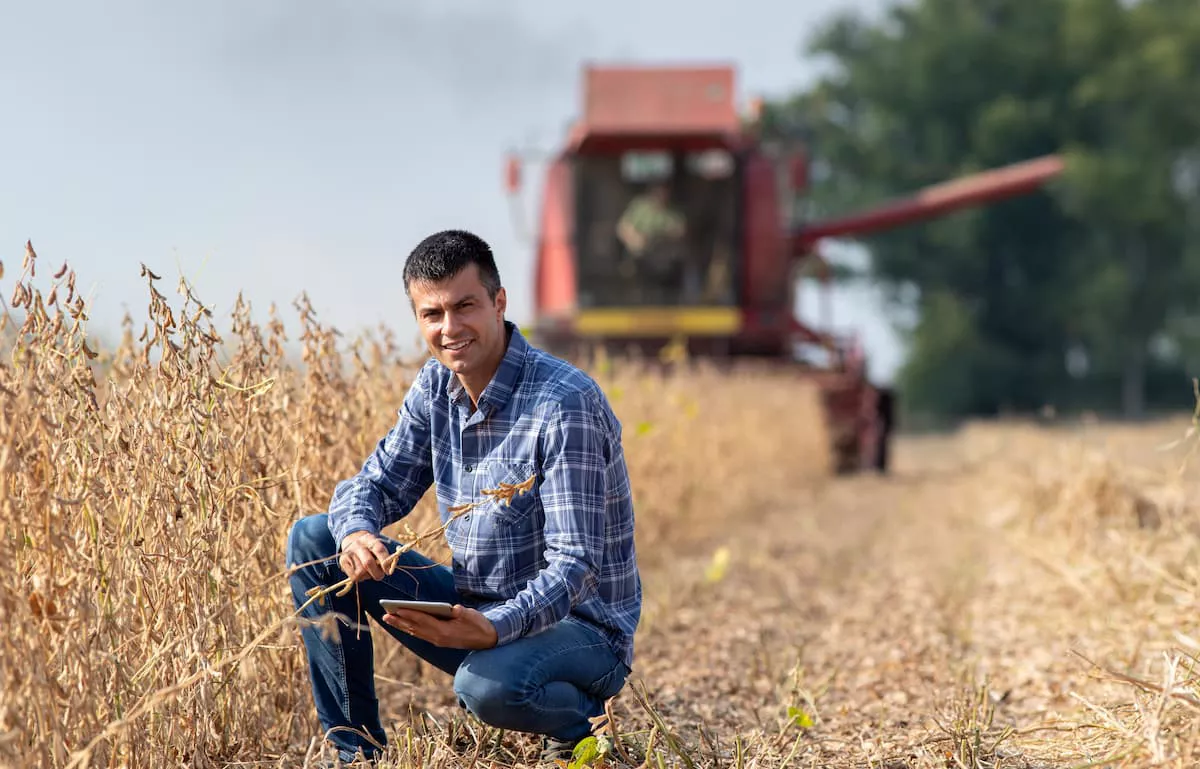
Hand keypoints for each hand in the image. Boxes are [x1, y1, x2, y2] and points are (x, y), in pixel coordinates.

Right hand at [338, 530, 391, 582]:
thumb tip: (388, 569)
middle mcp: (358, 545)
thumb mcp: (377, 545)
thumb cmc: (369, 547)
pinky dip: (360, 577)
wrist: (352, 538)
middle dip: (376, 573)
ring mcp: (349, 553)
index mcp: (370, 539)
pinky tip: (361, 572)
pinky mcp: (342, 561)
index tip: (388, 571)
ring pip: (360, 572)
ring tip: (369, 571)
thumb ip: (384, 556)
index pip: (379, 550)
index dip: (385, 562)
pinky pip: (353, 576)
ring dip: (368, 575)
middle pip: (368, 562)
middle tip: (380, 575)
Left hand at [382, 604, 498, 649]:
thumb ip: (462, 613)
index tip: (398, 609)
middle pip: (415, 628)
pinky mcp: (439, 641)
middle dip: (400, 621)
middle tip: (385, 615)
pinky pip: (421, 634)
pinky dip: (410, 629)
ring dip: (402, 626)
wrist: (487, 639)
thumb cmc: (479, 624)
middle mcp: (438, 638)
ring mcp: (438, 641)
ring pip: (416, 632)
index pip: (424, 621)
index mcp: (445, 632)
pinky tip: (403, 624)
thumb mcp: (472, 616)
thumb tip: (454, 609)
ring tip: (389, 619)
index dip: (410, 615)